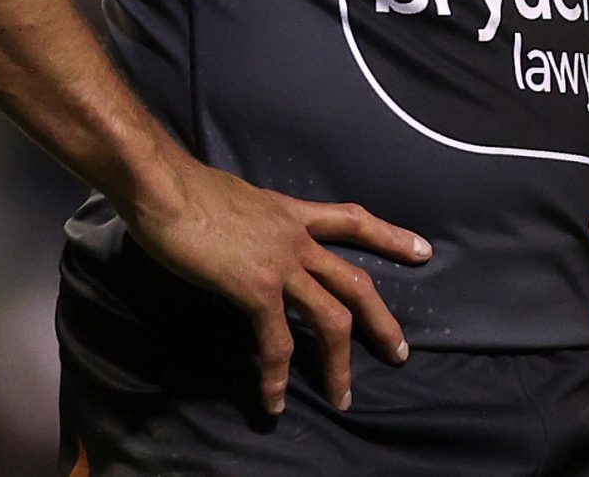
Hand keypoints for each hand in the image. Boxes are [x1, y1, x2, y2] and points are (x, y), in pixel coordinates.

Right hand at [121, 158, 430, 415]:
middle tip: (399, 351)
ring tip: (344, 396)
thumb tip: (251, 239)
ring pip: (331, 318)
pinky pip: (277, 341)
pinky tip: (273, 400)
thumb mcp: (239, 200)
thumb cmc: (187, 189)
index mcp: (292, 214)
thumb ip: (256, 223)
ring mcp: (282, 264)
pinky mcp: (257, 288)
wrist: (166, 187)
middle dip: (382, 319)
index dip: (389, 236)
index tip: (422, 250)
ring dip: (339, 363)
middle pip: (355, 281)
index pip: (352, 220)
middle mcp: (297, 238)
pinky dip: (277, 375)